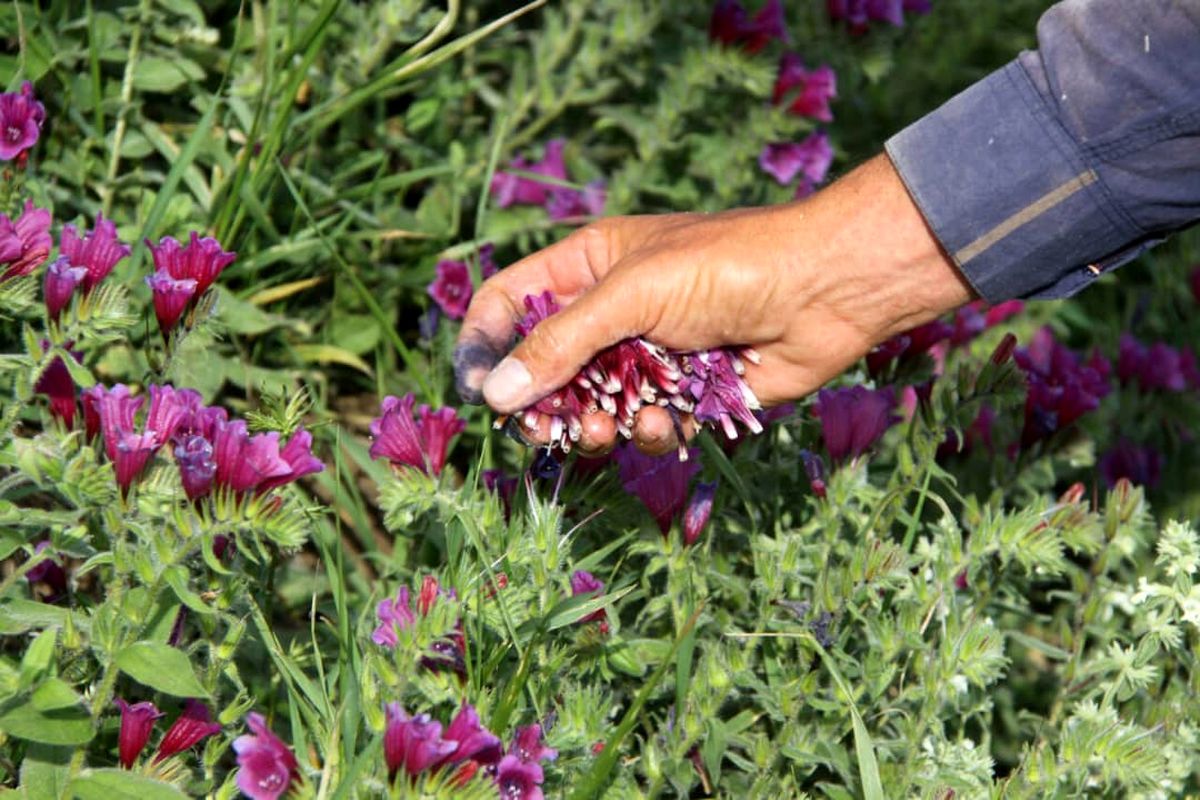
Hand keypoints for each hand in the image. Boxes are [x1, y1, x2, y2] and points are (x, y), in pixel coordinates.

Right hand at [453, 154, 974, 455]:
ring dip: (593, 426)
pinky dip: (648, 432)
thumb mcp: (631, 294)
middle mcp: (610, 313)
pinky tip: (666, 422)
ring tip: (610, 427)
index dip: (484, 344)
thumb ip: (561, 344)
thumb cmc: (725, 267)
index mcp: (587, 267)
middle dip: (541, 405)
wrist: (823, 291)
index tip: (477, 391)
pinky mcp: (683, 396)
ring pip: (591, 408)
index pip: (509, 303)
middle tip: (543, 431)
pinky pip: (642, 428)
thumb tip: (494, 396)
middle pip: (543, 370)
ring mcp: (646, 357)